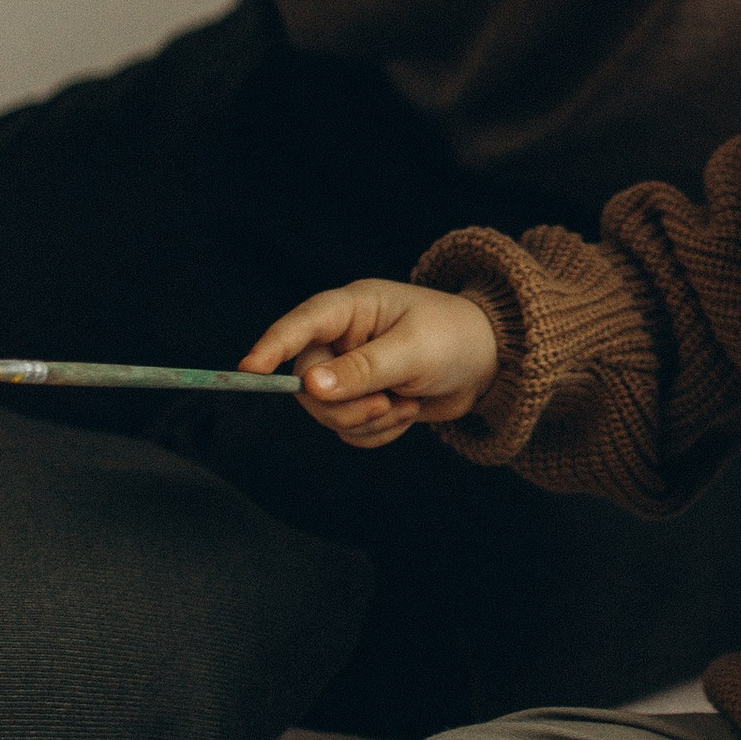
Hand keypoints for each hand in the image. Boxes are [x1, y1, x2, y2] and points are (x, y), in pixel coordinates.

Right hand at [240, 280, 501, 446]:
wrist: (490, 363)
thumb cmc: (457, 338)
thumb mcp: (414, 351)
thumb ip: (363, 370)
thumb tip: (311, 387)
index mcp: (353, 307)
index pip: (301, 324)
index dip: (273, 345)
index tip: (250, 370)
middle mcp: (344, 338)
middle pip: (309, 383)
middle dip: (346, 405)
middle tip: (387, 404)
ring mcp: (351, 370)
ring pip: (327, 412)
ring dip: (368, 420)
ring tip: (406, 403)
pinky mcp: (362, 399)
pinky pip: (348, 429)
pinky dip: (376, 432)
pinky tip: (405, 413)